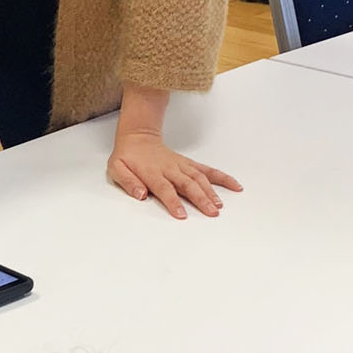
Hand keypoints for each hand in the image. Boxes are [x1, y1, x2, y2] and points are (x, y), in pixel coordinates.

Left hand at [106, 130, 241, 219]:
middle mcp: (170, 169)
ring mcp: (182, 166)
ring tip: (219, 205)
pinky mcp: (189, 164)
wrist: (138, 138)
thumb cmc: (127, 157)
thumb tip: (140, 194)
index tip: (182, 214)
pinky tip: (234, 186)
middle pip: (187, 184)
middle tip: (210, 212)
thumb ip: (129, 182)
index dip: (173, 202)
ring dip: (211, 191)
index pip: (165, 188)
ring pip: (199, 178)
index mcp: (152, 172)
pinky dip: (222, 178)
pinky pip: (207, 171)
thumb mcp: (117, 169)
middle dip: (200, 199)